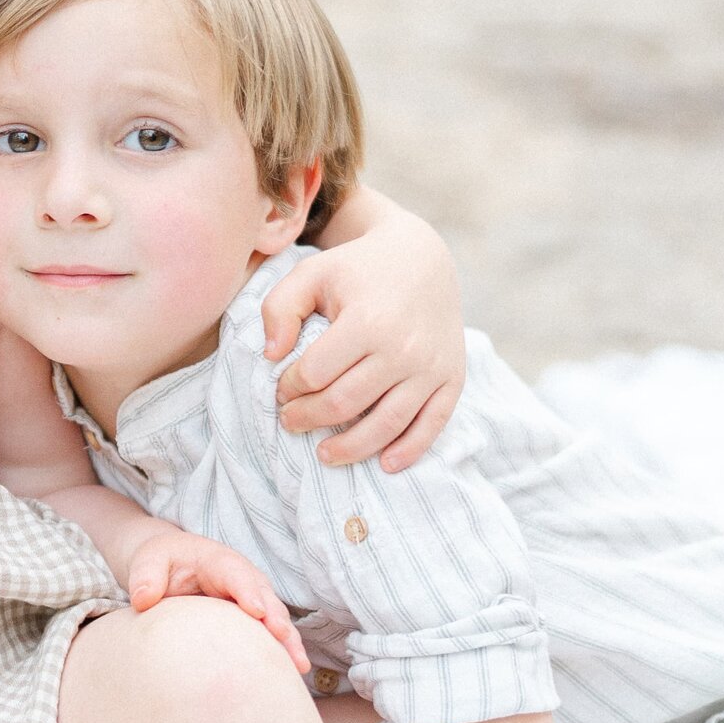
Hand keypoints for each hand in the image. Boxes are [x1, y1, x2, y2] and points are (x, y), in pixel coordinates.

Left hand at [124, 527, 309, 673]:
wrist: (170, 565)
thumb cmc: (160, 562)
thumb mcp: (148, 561)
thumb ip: (145, 576)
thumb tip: (143, 600)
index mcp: (217, 561)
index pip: (235, 573)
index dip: (247, 591)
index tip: (257, 610)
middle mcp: (242, 578)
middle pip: (264, 596)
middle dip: (276, 617)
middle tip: (283, 638)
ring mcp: (250, 598)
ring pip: (275, 618)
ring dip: (288, 640)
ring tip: (299, 665)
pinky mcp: (251, 618)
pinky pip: (271, 634)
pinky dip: (283, 651)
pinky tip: (294, 673)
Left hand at [261, 216, 465, 470]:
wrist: (422, 258)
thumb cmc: (357, 270)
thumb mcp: (311, 273)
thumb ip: (279, 308)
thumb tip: (271, 355)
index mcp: (367, 320)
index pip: (314, 374)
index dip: (288, 387)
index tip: (281, 388)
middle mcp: (403, 348)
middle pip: (345, 404)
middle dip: (308, 419)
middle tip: (290, 421)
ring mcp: (431, 367)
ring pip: (386, 425)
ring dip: (350, 448)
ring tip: (324, 453)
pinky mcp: (452, 378)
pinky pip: (432, 425)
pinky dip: (409, 450)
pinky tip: (384, 464)